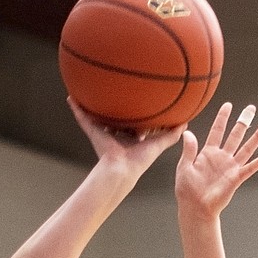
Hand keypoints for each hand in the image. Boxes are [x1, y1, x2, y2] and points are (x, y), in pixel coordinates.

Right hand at [68, 98, 182, 175]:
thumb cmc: (140, 160)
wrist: (122, 169)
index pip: (133, 121)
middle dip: (114, 105)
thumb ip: (172, 134)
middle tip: (113, 88)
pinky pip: (83, 118)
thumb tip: (186, 122)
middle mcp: (116, 133)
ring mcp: (104, 132)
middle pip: (115, 116)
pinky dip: (76, 108)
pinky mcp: (94, 132)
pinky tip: (71, 97)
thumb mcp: (159, 144)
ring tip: (88, 88)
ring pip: (98, 115)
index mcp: (131, 136)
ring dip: (92, 104)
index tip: (138, 97)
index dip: (135, 111)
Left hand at [175, 102, 257, 219]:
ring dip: (256, 136)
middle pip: (235, 135)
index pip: (217, 130)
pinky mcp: (236, 178)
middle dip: (243, 121)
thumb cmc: (187, 190)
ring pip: (246, 148)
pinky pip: (251, 168)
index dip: (222, 118)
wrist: (195, 208)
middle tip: (251, 108)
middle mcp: (222, 157)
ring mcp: (230, 167)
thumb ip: (188, 150)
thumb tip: (188, 133)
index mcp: (208, 153)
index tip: (228, 105)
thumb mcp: (184, 167)